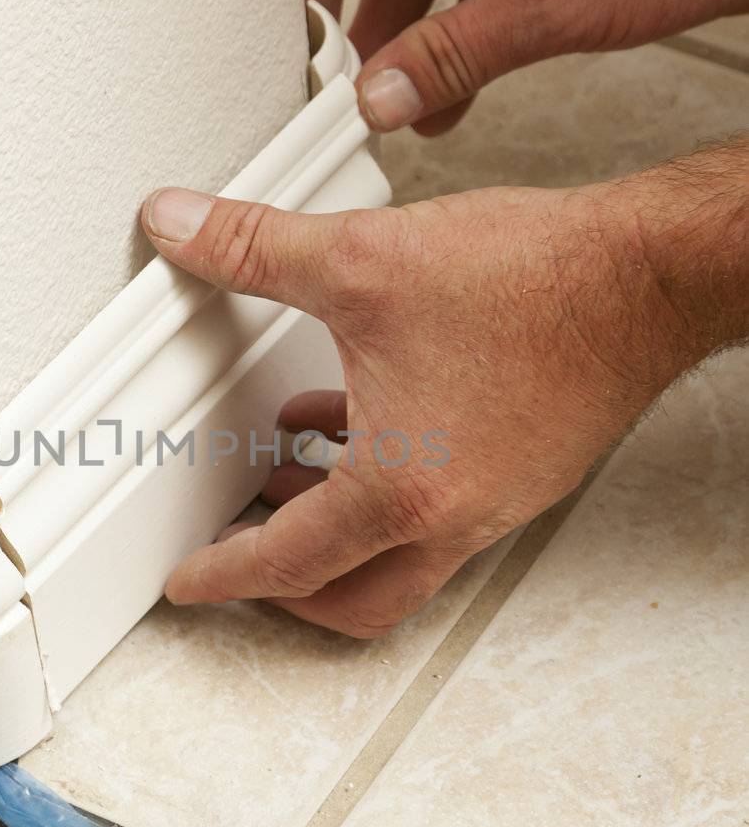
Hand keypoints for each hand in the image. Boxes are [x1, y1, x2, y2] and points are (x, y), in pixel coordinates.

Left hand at [140, 156, 747, 636]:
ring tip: (286, 473)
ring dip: (336, 531)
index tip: (190, 584)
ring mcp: (495, 502)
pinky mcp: (525, 473)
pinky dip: (387, 489)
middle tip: (239, 556)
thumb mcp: (361, 260)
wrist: (647, 276)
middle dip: (285, 589)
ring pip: (398, 558)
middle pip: (352, 599)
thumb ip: (252, 246)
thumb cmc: (536, 282)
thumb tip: (179, 227)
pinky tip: (364, 416)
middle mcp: (453, 516)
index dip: (223, 575)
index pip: (287, 563)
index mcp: (400, 492)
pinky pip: (439, 512)